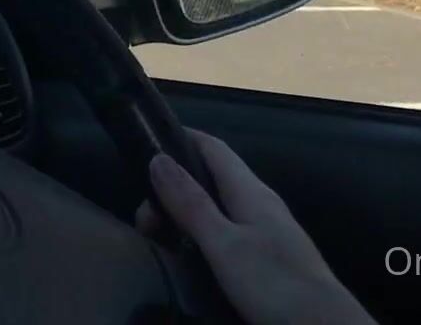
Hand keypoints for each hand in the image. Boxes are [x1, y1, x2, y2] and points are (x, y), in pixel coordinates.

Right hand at [138, 130, 373, 324]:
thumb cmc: (274, 282)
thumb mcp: (224, 243)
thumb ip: (192, 203)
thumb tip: (158, 158)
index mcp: (250, 190)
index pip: (213, 148)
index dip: (182, 139)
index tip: (147, 144)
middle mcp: (260, 203)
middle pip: (211, 180)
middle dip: (174, 191)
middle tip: (146, 220)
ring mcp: (267, 231)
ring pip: (217, 209)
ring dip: (185, 217)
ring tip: (160, 239)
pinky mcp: (268, 257)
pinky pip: (226, 233)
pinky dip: (201, 237)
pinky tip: (191, 257)